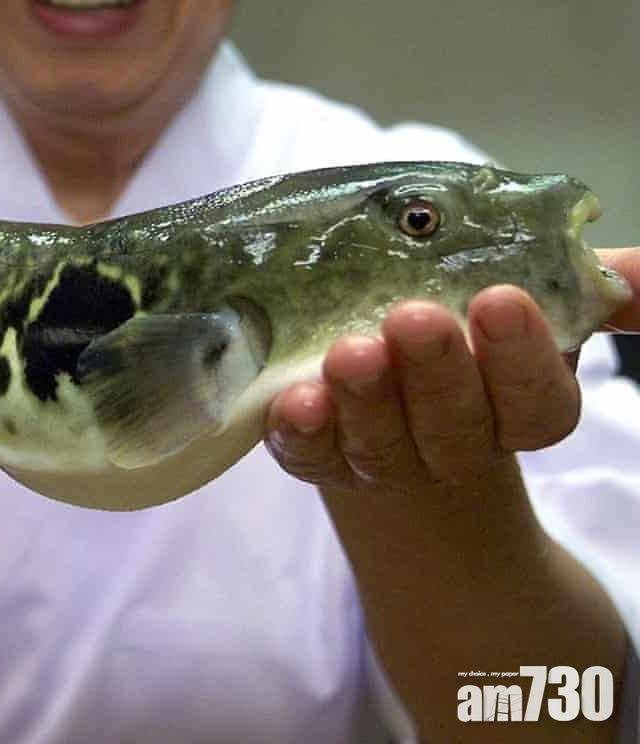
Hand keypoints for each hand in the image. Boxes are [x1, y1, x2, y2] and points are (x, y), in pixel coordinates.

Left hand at [264, 286, 580, 491]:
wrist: (394, 394)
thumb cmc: (469, 334)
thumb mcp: (531, 304)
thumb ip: (592, 284)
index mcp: (517, 406)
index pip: (537, 403)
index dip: (521, 360)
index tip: (500, 300)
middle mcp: (455, 443)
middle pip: (455, 425)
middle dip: (436, 372)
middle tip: (413, 318)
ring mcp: (384, 459)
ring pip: (381, 443)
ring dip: (366, 399)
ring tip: (350, 351)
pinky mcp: (320, 459)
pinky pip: (311, 457)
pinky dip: (304, 432)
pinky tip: (296, 401)